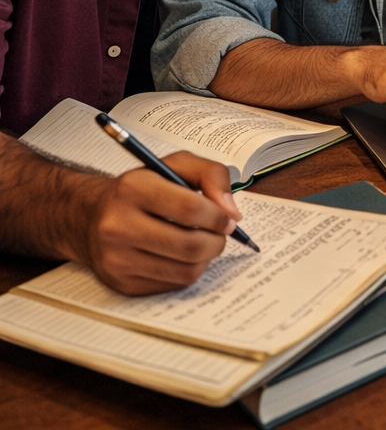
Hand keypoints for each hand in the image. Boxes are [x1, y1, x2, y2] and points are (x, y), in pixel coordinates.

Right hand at [82, 152, 239, 294]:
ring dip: (206, 257)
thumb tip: (232, 212)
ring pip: (185, 270)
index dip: (218, 216)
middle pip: (190, 245)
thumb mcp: (176, 164)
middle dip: (217, 241)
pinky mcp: (121, 283)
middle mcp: (118, 226)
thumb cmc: (142, 188)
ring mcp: (117, 259)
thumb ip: (212, 175)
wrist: (91, 217)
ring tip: (204, 242)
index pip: (190, 209)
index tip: (228, 218)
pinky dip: (188, 270)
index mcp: (132, 188)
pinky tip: (183, 255)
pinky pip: (173, 284)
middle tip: (221, 233)